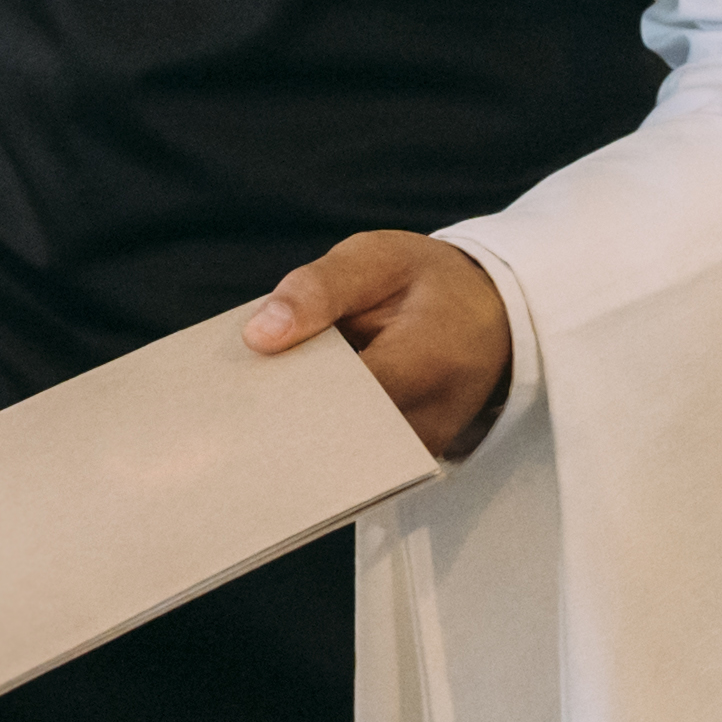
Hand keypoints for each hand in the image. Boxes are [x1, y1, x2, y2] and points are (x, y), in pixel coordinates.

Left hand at [250, 229, 514, 455]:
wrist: (489, 313)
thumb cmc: (425, 282)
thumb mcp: (375, 259)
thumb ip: (318, 290)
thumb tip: (257, 336)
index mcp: (427, 358)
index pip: (341, 396)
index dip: (284, 395)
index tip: (236, 388)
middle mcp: (432, 417)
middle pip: (337, 442)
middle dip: (282, 424)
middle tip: (232, 407)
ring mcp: (424, 448)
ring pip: (342, 461)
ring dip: (298, 435)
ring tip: (256, 408)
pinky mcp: (411, 460)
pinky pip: (355, 463)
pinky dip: (320, 439)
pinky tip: (290, 414)